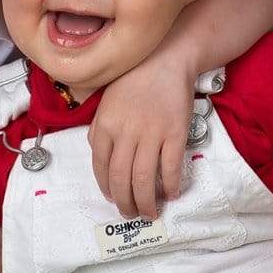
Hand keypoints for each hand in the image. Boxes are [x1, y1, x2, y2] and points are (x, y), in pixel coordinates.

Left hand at [89, 55, 191, 218]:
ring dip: (146, 202)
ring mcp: (151, 133)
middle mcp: (125, 132)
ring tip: (150, 212)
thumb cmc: (134, 79)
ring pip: (144, 179)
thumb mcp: (106, 100)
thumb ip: (99, 128)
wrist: (166, 59)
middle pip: (121, 179)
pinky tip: (171, 194)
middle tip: (131, 214)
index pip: (100, 167)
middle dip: (125, 203)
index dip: (106, 188)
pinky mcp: (175, 133)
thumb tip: (98, 155)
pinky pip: (170, 167)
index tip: (113, 199)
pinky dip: (170, 185)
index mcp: (105, 125)